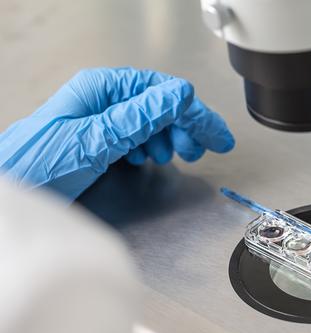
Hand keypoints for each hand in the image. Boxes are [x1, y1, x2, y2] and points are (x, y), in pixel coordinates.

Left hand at [0, 67, 234, 200]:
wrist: (13, 191)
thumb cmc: (39, 166)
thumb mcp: (97, 139)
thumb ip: (140, 116)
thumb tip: (180, 95)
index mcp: (102, 90)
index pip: (162, 92)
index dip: (195, 112)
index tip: (216, 134)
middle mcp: (102, 101)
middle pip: (159, 106)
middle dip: (186, 126)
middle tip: (206, 149)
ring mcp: (100, 121)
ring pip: (149, 122)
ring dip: (170, 138)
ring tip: (179, 156)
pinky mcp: (97, 142)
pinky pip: (135, 137)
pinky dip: (150, 147)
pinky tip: (150, 159)